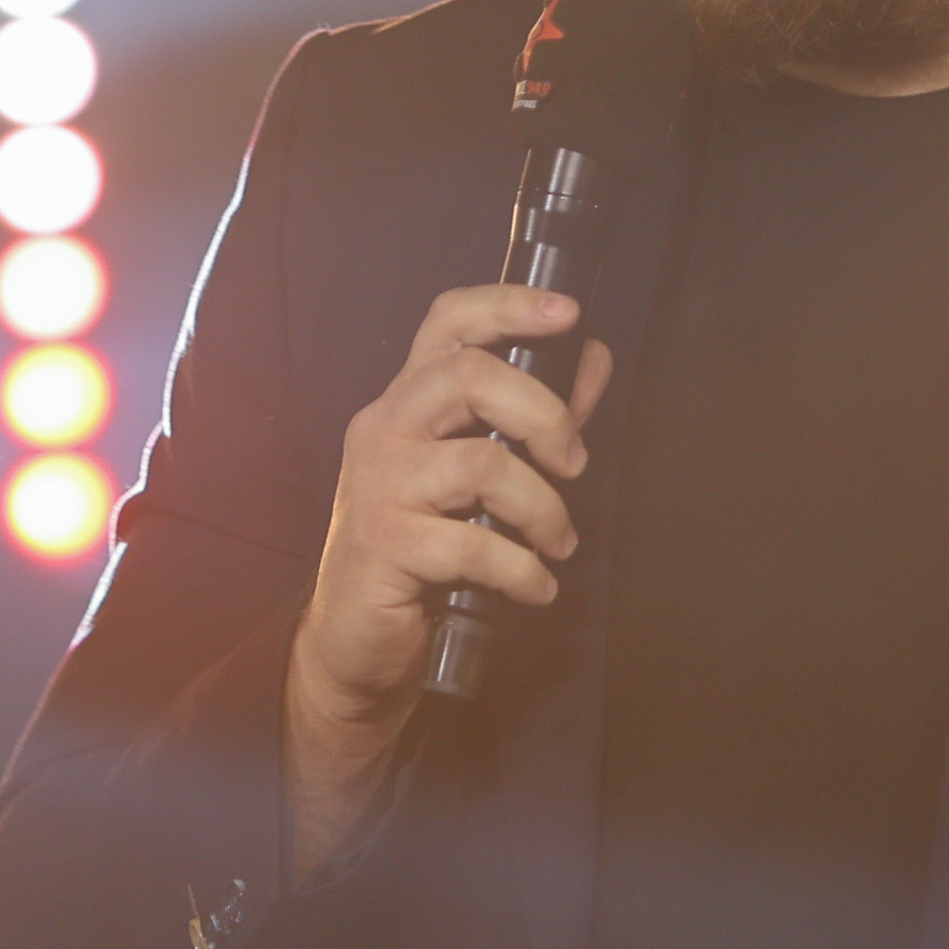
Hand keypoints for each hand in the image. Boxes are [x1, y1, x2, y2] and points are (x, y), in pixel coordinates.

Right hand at [285, 282, 613, 877]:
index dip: (508, 306)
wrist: (355, 642)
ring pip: (480, 463)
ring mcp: (379, 486)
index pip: (447, 323)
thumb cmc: (420, 550)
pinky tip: (536, 587)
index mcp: (406, 402)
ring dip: (543, 508)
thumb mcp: (477, 476)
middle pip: (468, 376)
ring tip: (558, 543)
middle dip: (544, 415)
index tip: (569, 313)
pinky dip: (522, 569)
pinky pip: (473, 544)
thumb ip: (533, 417)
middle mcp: (385, 430)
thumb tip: (593, 360)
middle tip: (575, 465)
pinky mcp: (385, 546)